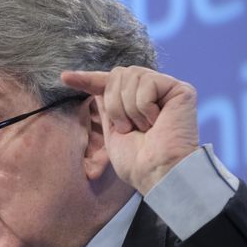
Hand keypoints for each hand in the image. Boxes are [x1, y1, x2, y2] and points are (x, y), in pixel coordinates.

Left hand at [61, 66, 199, 193]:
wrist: (156, 172)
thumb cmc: (136, 161)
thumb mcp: (112, 130)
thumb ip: (106, 105)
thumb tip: (90, 84)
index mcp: (136, 101)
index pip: (109, 81)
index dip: (87, 78)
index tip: (64, 78)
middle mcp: (153, 92)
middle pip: (118, 74)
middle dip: (113, 103)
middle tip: (126, 128)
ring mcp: (167, 89)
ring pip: (131, 76)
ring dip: (128, 108)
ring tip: (142, 127)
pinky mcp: (181, 90)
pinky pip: (147, 83)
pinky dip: (143, 107)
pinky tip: (156, 122)